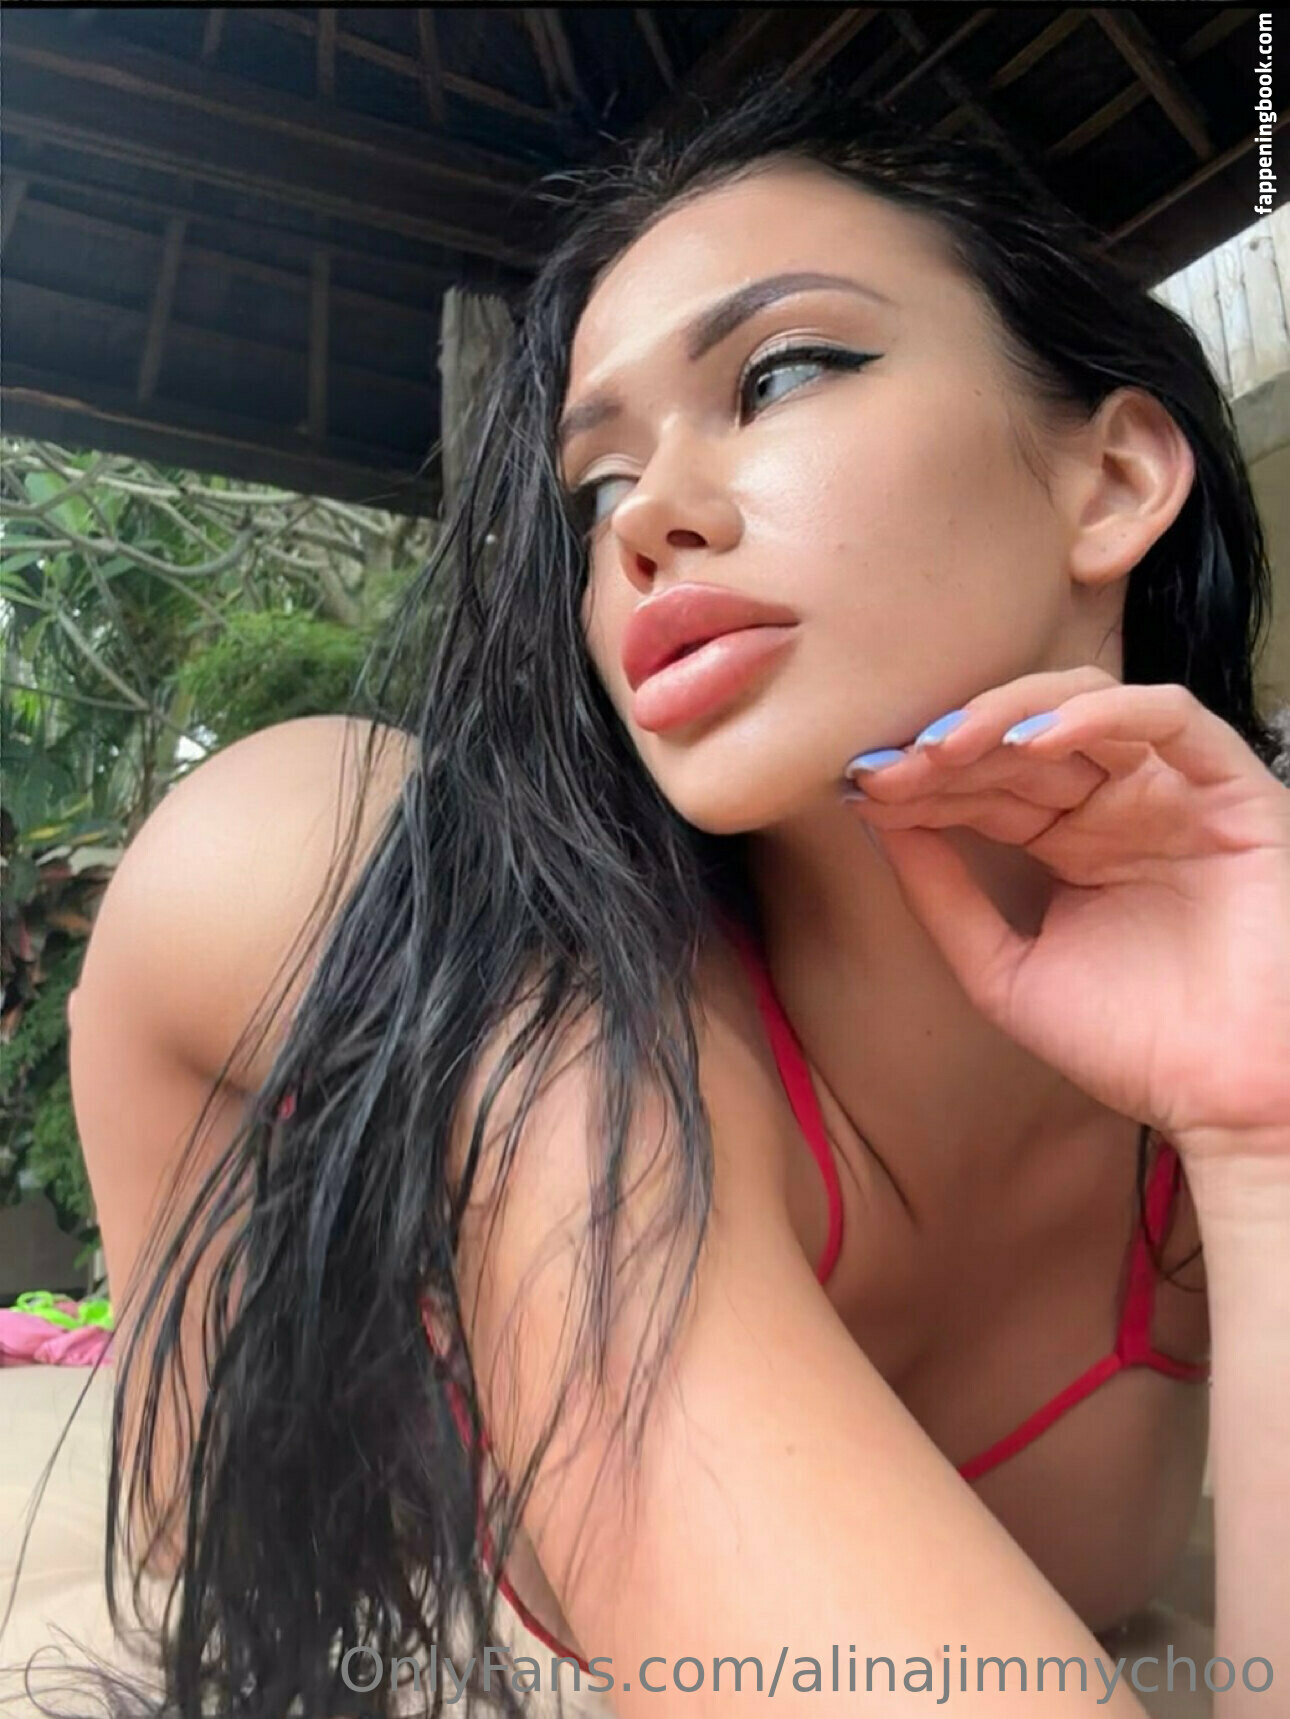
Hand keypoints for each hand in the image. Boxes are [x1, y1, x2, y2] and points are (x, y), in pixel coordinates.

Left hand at [841, 666, 1289, 1162]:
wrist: (1226, 1102)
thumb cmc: (1131, 1046)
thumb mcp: (1004, 972)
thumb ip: (943, 900)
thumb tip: (875, 824)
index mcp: (1066, 841)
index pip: (982, 785)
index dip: (920, 781)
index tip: (860, 789)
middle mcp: (1116, 807)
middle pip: (1018, 746)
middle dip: (947, 751)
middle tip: (887, 768)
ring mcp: (1172, 793)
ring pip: (1083, 711)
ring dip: (1007, 717)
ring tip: (945, 747)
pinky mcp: (1233, 791)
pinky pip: (1172, 720)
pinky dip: (1103, 715)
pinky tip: (1034, 740)